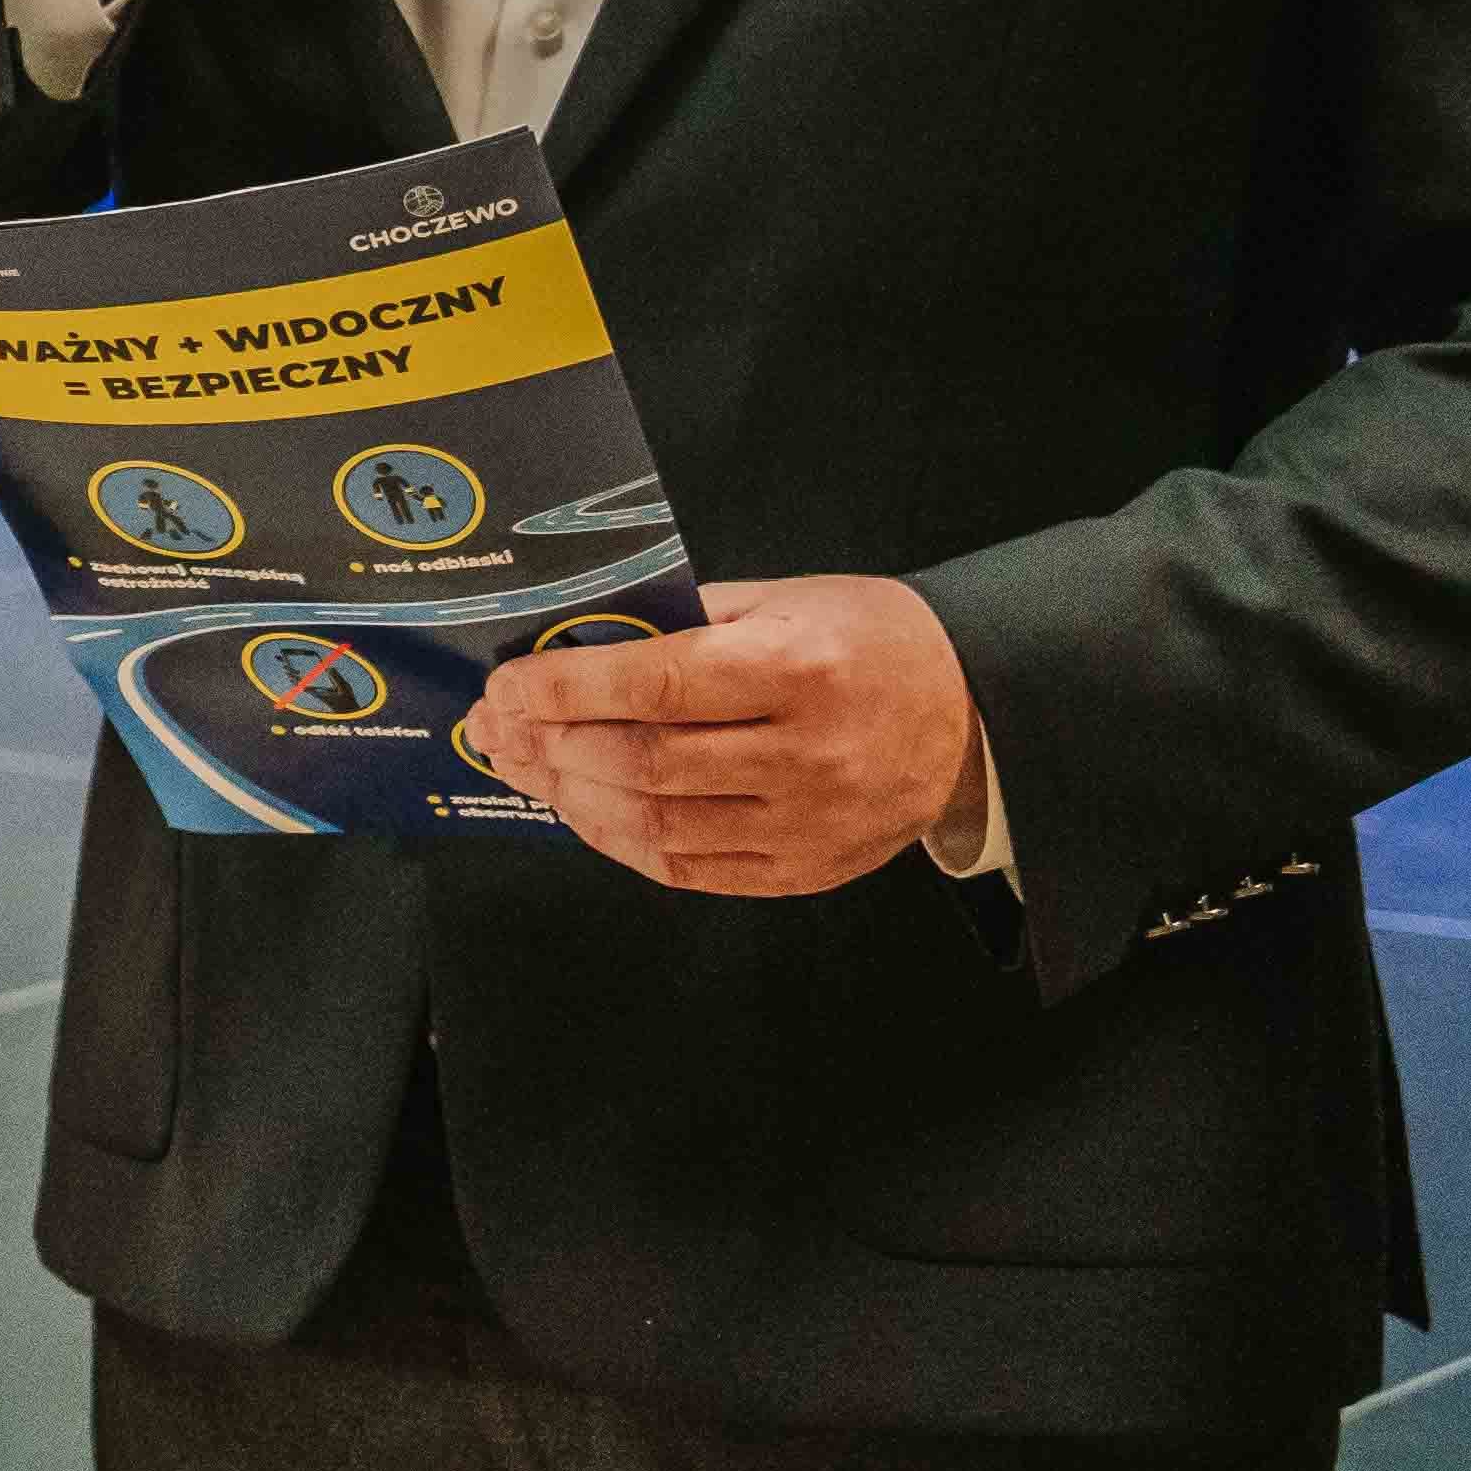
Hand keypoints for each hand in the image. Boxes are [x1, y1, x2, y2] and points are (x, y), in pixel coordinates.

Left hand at [461, 575, 979, 899]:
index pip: (656, 682)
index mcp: (800, 669)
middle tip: (497, 729)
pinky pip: (689, 869)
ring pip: (657, 824)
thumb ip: (685, 617)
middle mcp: (806, 754)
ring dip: (572, 798)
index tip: (509, 683)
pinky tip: (582, 809)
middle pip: (645, 761)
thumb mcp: (787, 600)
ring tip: (526, 768)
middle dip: (551, 746)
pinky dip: (621, 841)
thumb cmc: (870, 641)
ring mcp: (808, 823)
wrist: (972, 714)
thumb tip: (576, 639)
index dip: (566, 688)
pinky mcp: (806, 871)